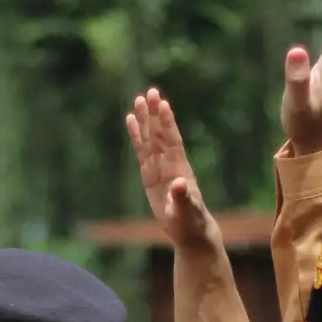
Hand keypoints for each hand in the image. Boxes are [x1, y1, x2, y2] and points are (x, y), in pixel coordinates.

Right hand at [125, 91, 216, 250]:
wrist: (189, 229)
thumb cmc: (190, 222)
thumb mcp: (186, 212)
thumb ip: (182, 197)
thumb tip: (178, 183)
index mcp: (179, 168)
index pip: (172, 141)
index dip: (168, 123)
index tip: (163, 104)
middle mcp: (170, 163)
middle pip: (160, 134)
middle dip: (155, 114)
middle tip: (150, 92)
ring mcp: (159, 166)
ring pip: (150, 138)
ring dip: (145, 120)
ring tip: (139, 99)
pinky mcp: (149, 174)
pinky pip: (141, 151)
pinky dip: (136, 136)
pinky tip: (130, 120)